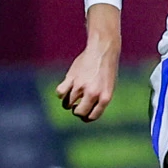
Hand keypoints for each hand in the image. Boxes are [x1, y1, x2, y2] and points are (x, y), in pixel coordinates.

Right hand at [56, 5, 121, 120]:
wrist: (103, 50)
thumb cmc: (106, 70)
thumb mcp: (107, 88)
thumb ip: (97, 101)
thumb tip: (83, 114)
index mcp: (105, 98)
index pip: (91, 117)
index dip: (86, 117)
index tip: (84, 112)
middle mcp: (93, 93)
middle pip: (78, 113)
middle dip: (76, 111)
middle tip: (77, 105)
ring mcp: (81, 86)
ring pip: (67, 104)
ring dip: (68, 102)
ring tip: (73, 95)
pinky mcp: (71, 77)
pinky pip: (60, 92)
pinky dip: (61, 93)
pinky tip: (66, 89)